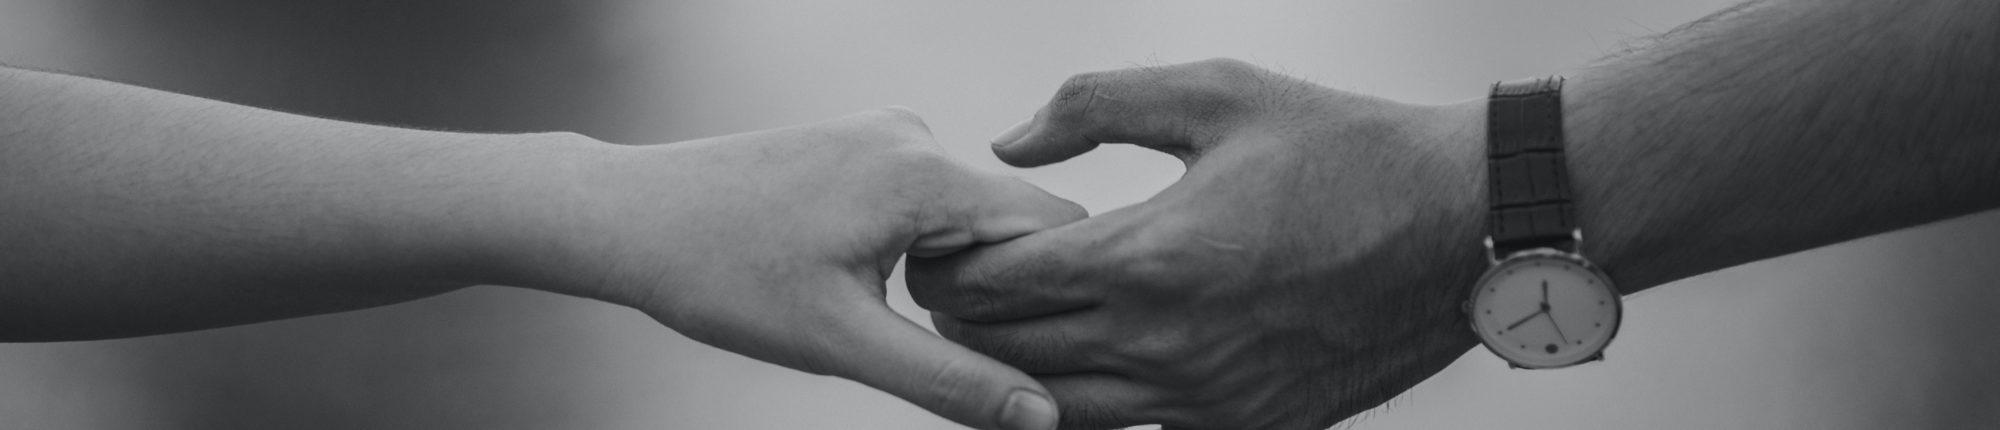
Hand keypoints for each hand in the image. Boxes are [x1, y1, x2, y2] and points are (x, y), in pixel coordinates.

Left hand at [509, 108, 1082, 429]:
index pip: (1054, 227)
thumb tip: (1040, 417)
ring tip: (891, 316)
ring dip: (958, 274)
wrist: (630, 217)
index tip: (1035, 353)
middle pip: (1014, 221)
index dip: (1057, 295)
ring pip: (969, 216)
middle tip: (956, 351)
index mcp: (924, 172)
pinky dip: (922, 249)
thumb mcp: (842, 343)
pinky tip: (864, 284)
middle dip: (1003, 291)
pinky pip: (928, 201)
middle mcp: (914, 136)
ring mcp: (885, 135)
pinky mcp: (860, 146)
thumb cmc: (722, 275)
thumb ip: (951, 379)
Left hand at [907, 59, 1490, 428]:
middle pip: (1008, 357)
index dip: (947, 266)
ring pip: (1059, 410)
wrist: (1461, 227)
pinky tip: (1087, 361)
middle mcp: (1167, 343)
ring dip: (1015, 374)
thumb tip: (1009, 145)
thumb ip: (1094, 105)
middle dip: (961, 324)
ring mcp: (1207, 400)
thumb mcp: (1217, 92)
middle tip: (951, 290)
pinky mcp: (1246, 429)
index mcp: (1150, 257)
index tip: (937, 247)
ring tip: (1005, 330)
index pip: (997, 283)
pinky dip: (1089, 402)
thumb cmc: (1343, 149)